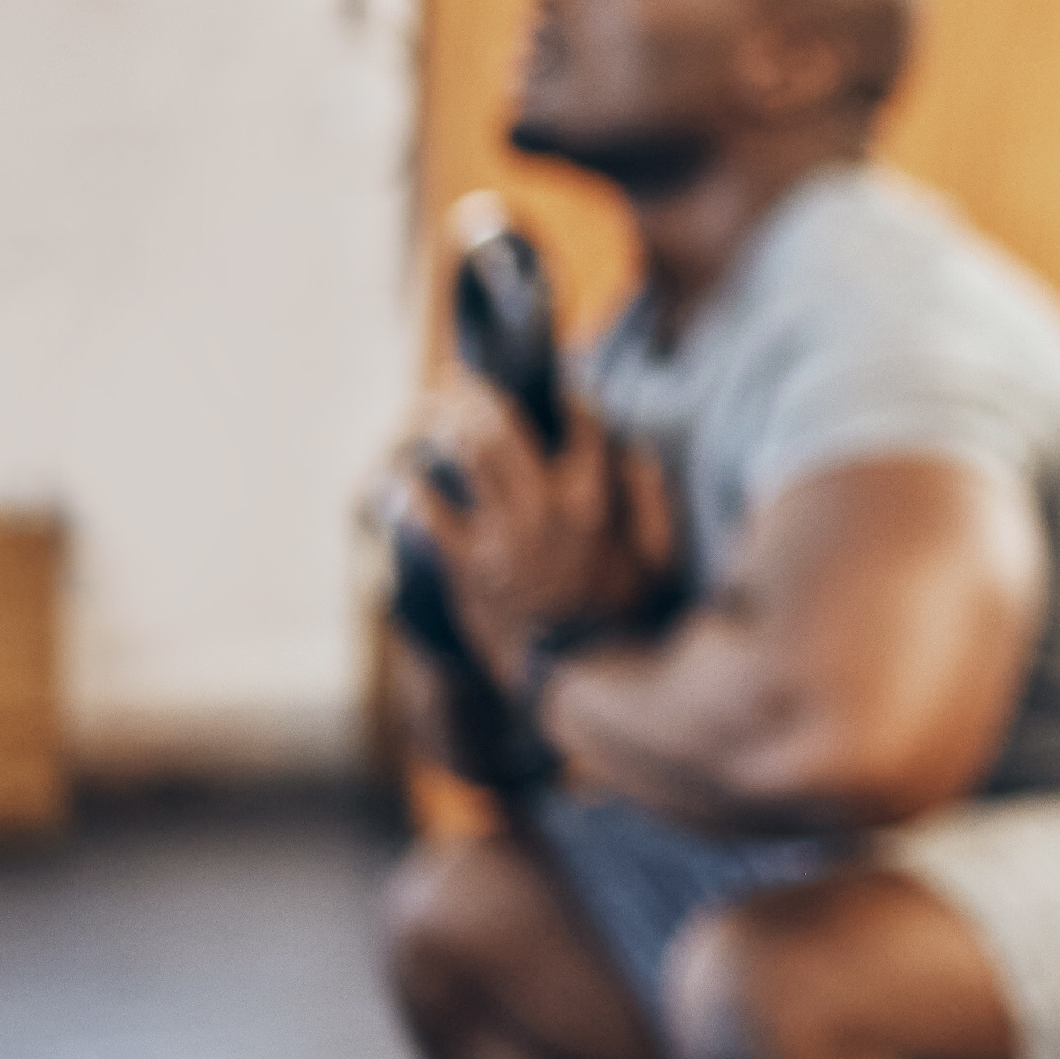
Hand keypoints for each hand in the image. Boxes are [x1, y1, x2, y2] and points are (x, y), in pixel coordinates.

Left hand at [392, 383, 672, 691]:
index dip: (565, 398)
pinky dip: (410, 487)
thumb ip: (651, 500)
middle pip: (503, 428)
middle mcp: (547, 512)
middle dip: (478, 395)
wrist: (572, 676)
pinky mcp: (467, 567)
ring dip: (442, 426)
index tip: (554, 389)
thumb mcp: (656, 559)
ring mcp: (504, 539)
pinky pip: (429, 512)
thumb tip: (637, 450)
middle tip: (463, 382)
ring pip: (465, 457)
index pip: (579, 427)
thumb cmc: (618, 616)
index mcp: (595, 504)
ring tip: (430, 414)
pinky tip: (403, 474)